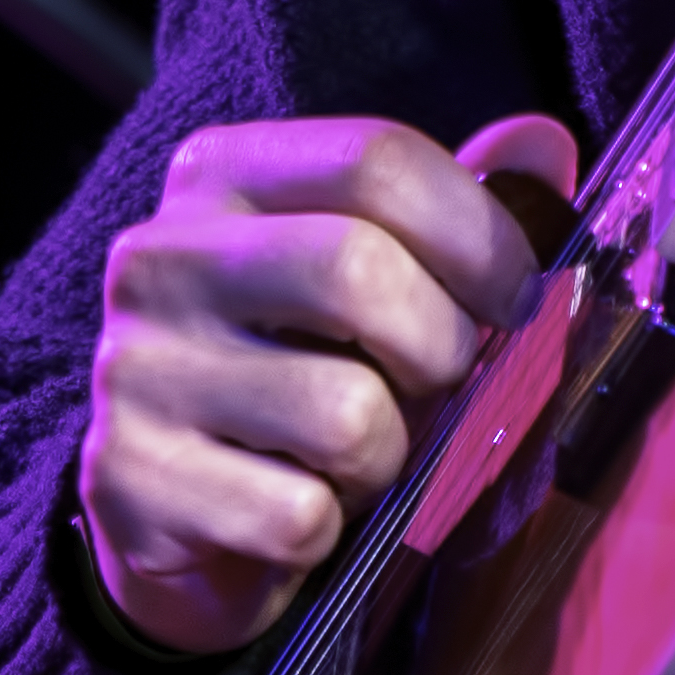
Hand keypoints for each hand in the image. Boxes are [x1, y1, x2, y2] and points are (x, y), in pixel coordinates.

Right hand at [76, 111, 576, 659]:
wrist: (176, 510)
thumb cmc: (300, 363)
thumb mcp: (369, 265)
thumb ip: (451, 205)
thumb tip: (544, 144)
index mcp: (222, 173)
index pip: (375, 159)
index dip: (479, 231)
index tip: (518, 295)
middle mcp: (160, 255)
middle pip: (357, 270)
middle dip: (441, 344)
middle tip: (445, 383)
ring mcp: (134, 370)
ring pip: (343, 412)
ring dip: (389, 455)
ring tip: (360, 453)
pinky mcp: (131, 482)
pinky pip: (297, 517)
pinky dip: (328, 530)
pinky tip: (299, 509)